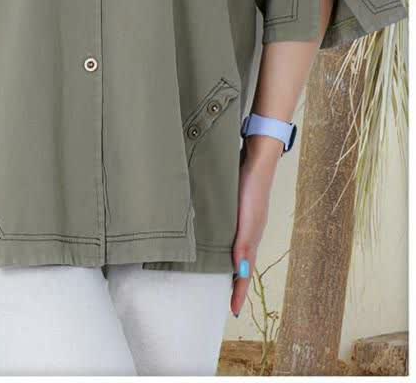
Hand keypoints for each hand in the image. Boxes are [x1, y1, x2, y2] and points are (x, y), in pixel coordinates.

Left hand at [230, 143, 278, 316]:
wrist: (255, 157)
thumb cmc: (253, 187)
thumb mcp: (248, 218)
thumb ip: (244, 244)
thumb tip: (241, 272)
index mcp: (252, 239)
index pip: (246, 273)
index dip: (240, 292)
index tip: (232, 311)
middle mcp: (248, 233)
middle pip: (241, 265)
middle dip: (233, 283)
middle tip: (221, 299)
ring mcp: (242, 222)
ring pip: (234, 250)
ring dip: (227, 265)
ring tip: (214, 276)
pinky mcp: (235, 209)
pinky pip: (229, 235)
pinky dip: (223, 245)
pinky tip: (213, 242)